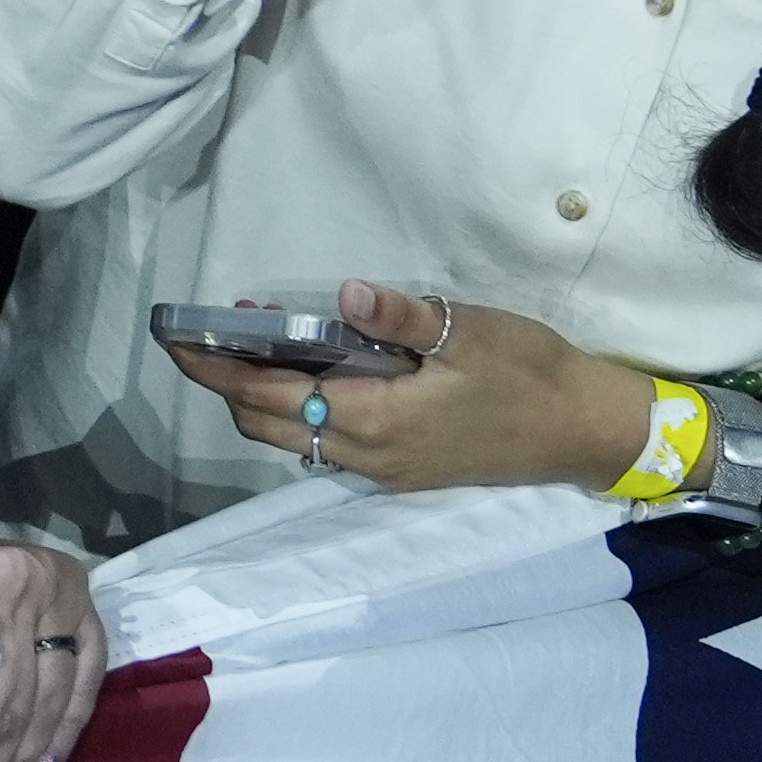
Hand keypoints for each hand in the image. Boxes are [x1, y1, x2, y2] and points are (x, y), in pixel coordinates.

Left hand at [163, 281, 655, 493]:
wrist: (583, 430)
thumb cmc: (528, 373)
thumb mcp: (466, 331)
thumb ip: (400, 315)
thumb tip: (346, 292)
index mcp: (375, 419)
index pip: (269, 397)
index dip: (217, 371)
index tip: (178, 341)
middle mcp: (368, 455)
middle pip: (269, 426)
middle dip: (228, 386)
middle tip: (207, 339)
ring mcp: (385, 469)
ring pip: (299, 437)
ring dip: (266, 399)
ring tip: (255, 345)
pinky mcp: (404, 469)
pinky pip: (331, 443)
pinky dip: (305, 408)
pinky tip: (314, 369)